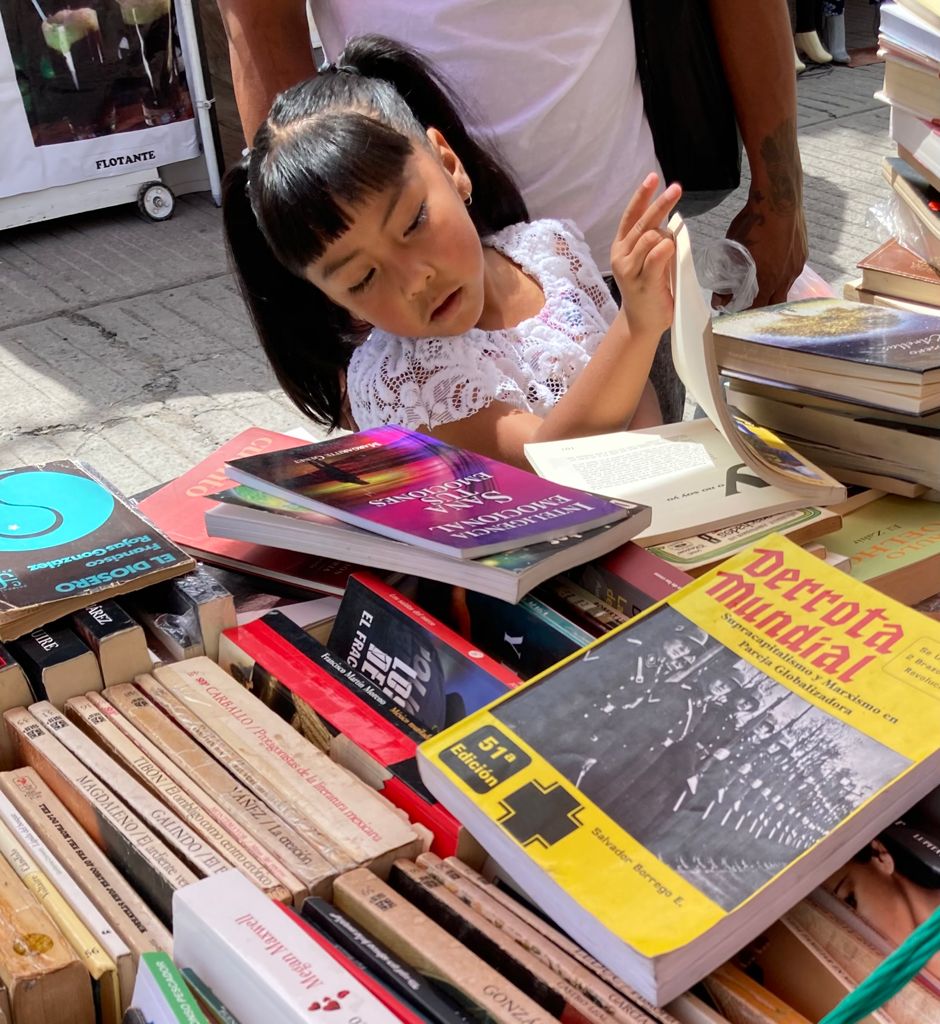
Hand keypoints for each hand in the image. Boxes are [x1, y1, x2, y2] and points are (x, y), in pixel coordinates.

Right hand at [610, 173, 682, 339]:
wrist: (642, 322)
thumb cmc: (648, 289)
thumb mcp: (647, 261)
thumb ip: (652, 242)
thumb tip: (667, 222)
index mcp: (621, 246)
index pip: (630, 216)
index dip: (641, 196)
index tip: (653, 178)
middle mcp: (621, 255)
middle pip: (643, 222)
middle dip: (660, 204)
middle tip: (676, 189)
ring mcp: (629, 268)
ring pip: (651, 237)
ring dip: (666, 238)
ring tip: (668, 255)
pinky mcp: (642, 280)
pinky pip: (658, 254)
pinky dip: (667, 248)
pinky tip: (669, 252)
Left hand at [721, 190, 807, 306]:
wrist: (779, 199)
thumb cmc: (753, 224)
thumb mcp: (732, 252)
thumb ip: (726, 280)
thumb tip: (718, 300)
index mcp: (769, 280)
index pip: (759, 308)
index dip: (747, 312)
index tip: (738, 311)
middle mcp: (787, 277)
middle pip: (776, 303)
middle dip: (763, 306)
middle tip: (750, 302)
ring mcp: (798, 265)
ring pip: (786, 287)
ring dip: (774, 289)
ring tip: (762, 284)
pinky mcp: (803, 253)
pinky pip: (793, 271)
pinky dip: (783, 274)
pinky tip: (774, 266)